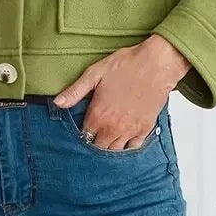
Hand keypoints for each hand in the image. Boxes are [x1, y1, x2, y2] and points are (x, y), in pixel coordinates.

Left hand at [52, 34, 189, 149]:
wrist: (157, 64)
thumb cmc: (127, 65)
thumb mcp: (95, 73)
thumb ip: (75, 91)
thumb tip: (57, 103)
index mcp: (98, 116)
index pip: (84, 137)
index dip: (82, 134)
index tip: (83, 129)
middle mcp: (113, 128)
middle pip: (98, 148)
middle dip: (94, 143)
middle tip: (95, 134)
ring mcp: (130, 131)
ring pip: (115, 151)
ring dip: (109, 146)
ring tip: (107, 138)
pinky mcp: (145, 129)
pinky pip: (133, 147)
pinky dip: (127, 146)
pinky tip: (124, 138)